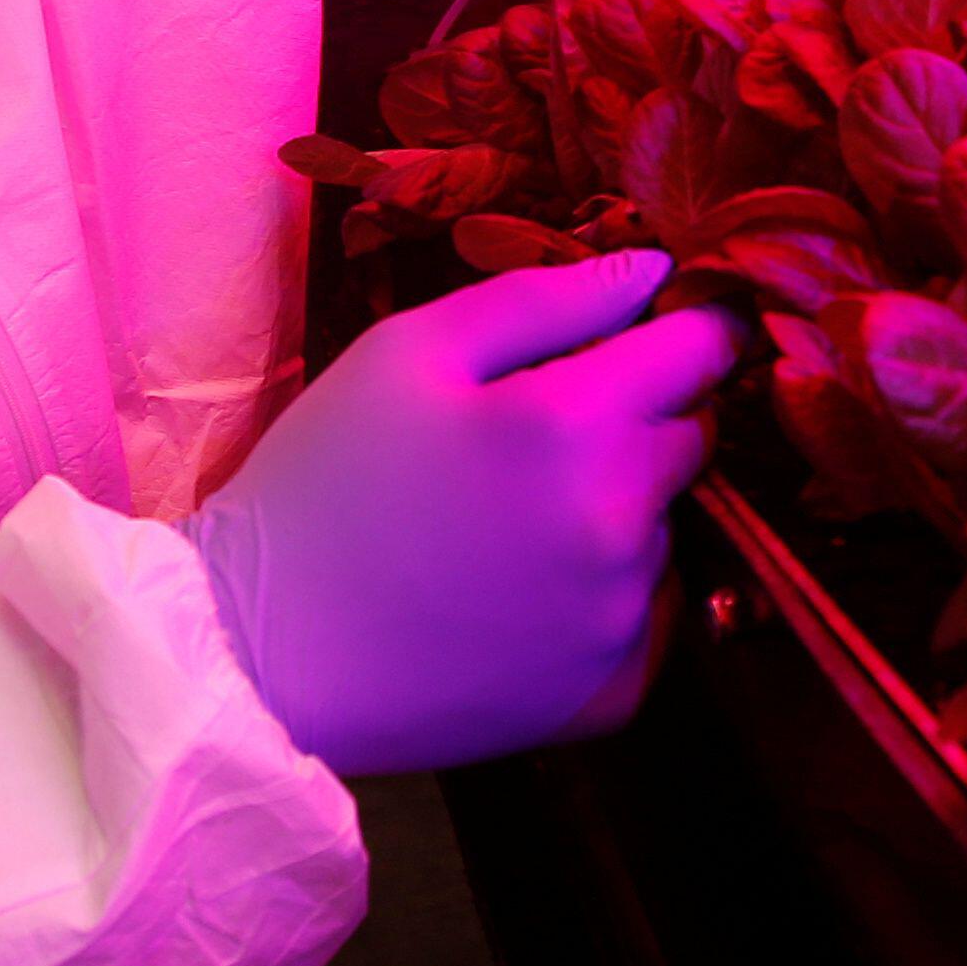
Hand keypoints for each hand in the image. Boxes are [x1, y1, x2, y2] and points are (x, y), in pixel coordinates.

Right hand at [183, 251, 738, 775]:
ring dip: (614, 513)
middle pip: (688, 441)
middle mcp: (624, 525)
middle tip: (533, 441)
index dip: (686, 332)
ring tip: (504, 528)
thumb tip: (653, 272)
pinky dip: (602, 600)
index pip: (702, 353)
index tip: (655, 336)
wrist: (263, 656)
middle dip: (636, 423)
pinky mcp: (611, 694)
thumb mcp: (409, 352)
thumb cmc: (328, 482)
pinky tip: (517, 598)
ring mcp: (622, 620)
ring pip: (660, 530)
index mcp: (580, 425)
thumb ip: (544, 299)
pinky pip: (643, 619)